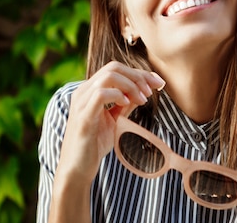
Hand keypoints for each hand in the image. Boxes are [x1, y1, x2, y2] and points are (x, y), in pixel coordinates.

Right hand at [56, 61, 165, 182]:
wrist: (77, 169)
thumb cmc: (94, 144)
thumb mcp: (114, 120)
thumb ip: (124, 104)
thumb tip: (141, 92)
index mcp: (89, 90)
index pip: (116, 69)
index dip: (139, 73)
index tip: (158, 82)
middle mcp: (83, 91)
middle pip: (113, 67)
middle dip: (138, 76)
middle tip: (152, 91)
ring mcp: (81, 102)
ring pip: (108, 76)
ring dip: (131, 85)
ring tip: (142, 99)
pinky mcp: (83, 116)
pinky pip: (101, 95)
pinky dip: (119, 95)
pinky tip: (128, 105)